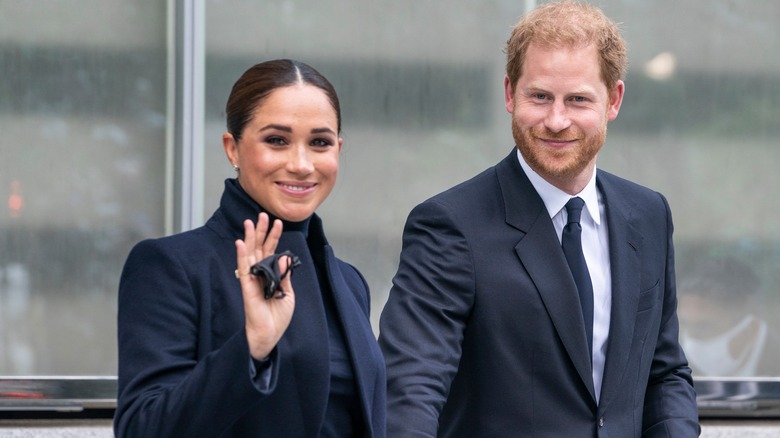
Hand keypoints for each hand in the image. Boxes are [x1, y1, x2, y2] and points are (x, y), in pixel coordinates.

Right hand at [235, 213, 295, 359]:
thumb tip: (284, 256)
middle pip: (259, 248)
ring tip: (250, 221)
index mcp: (271, 274)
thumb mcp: (288, 293)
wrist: (270, 333)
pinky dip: (241, 255)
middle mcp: (260, 274)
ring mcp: (252, 279)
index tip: (278, 222)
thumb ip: (285, 274)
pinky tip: (240, 243)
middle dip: (261, 231)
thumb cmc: (278, 316)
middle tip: (262, 215)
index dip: (274, 237)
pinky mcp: (247, 287)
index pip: (271, 251)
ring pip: (250, 254)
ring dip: (250, 237)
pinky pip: (243, 268)